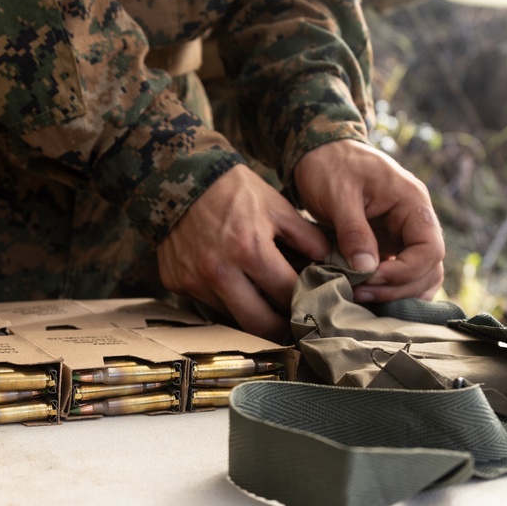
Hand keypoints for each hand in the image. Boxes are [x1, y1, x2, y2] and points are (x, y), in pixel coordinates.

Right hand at [157, 164, 330, 340]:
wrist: (178, 176)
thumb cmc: (232, 188)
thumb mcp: (276, 205)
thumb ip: (307, 238)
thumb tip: (331, 264)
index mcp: (250, 250)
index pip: (287, 295)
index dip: (305, 303)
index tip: (313, 306)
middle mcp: (219, 271)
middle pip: (259, 324)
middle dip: (281, 329)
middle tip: (292, 325)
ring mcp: (194, 280)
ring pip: (231, 318)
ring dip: (250, 313)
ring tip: (263, 301)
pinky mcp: (175, 283)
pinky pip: (206, 304)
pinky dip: (223, 300)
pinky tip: (231, 284)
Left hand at [294, 139, 444, 301]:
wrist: (318, 152)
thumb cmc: (329, 166)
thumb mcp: (338, 195)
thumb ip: (353, 231)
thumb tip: (366, 269)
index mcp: (412, 203)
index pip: (430, 249)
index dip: (405, 272)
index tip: (370, 278)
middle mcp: (415, 221)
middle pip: (429, 269)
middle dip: (398, 288)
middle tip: (360, 294)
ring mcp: (403, 235)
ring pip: (419, 277)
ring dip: (395, 294)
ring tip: (360, 297)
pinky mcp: (387, 246)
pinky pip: (399, 275)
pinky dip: (387, 290)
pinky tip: (363, 295)